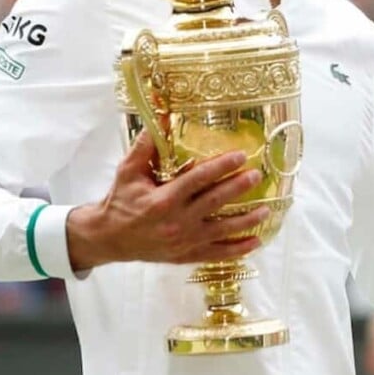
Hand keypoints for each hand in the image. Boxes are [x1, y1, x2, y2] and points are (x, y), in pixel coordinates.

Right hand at [66, 131, 267, 269]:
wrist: (107, 238)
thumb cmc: (120, 201)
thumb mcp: (127, 171)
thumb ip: (144, 147)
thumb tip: (161, 118)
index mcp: (163, 199)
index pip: (198, 179)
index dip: (221, 167)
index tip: (240, 156)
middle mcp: (176, 221)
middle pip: (215, 202)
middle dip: (238, 188)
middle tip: (257, 176)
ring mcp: (183, 241)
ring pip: (221, 230)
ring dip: (246, 221)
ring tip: (266, 210)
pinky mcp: (185, 255)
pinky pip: (216, 254)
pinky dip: (237, 250)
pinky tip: (255, 242)